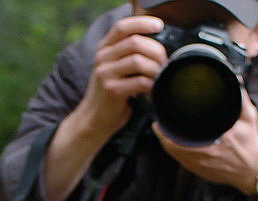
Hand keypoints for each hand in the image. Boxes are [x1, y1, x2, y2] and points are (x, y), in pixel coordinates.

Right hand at [71, 16, 167, 148]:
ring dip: (155, 69)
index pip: (122, 27)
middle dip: (156, 51)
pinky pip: (140, 82)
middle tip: (164, 63)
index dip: (142, 23)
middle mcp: (102, 58)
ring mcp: (105, 74)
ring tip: (158, 78)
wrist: (94, 119)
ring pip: (139, 61)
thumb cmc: (111, 93)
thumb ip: (128, 54)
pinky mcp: (112, 90)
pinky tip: (151, 91)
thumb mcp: (114, 68)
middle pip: (135, 42)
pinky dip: (151, 86)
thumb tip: (157, 46)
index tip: (159, 26)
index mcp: (104, 49)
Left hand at [152, 90, 257, 195]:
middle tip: (158, 123)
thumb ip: (241, 99)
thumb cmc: (250, 143)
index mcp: (213, 141)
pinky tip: (171, 143)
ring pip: (175, 155)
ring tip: (161, 131)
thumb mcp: (249, 118)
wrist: (252, 170)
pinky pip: (181, 161)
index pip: (181, 138)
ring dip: (166, 143)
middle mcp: (203, 155)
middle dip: (163, 135)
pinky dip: (174, 152)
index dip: (166, 131)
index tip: (159, 121)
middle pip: (173, 147)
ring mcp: (200, 165)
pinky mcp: (200, 171)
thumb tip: (235, 79)